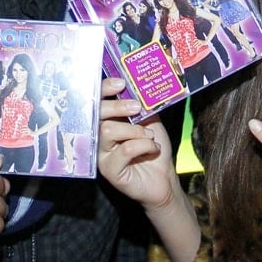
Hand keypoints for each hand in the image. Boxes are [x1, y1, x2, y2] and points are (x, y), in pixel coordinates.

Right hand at [97, 77, 177, 211]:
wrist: (165, 177)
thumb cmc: (154, 148)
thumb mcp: (149, 121)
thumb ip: (140, 105)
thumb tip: (135, 86)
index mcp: (106, 122)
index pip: (97, 102)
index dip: (104, 90)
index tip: (120, 84)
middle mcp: (99, 137)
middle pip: (97, 114)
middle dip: (118, 107)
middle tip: (136, 108)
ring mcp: (101, 154)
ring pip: (108, 130)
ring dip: (135, 130)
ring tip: (149, 136)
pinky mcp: (109, 170)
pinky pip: (124, 150)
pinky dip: (144, 146)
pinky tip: (153, 149)